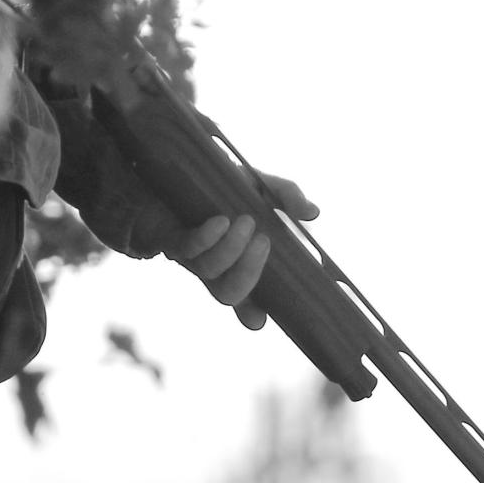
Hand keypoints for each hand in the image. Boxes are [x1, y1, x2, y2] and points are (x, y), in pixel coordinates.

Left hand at [167, 172, 318, 329]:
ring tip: (245, 221)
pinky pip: (188, 248)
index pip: (247, 299)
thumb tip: (313, 213)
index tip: (263, 318)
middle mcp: (211, 267)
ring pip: (210, 271)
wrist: (170, 164)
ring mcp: (189, 256)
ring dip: (231, 249)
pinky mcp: (170, 238)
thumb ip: (285, 197)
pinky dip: (206, 238)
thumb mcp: (256, 186)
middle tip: (264, 242)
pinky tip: (220, 222)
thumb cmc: (216, 182)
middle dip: (250, 273)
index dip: (253, 314)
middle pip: (229, 293)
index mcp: (234, 263)